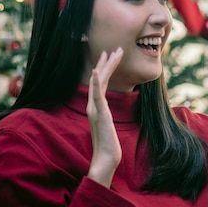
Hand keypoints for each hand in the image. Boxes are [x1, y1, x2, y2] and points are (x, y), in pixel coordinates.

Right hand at [86, 48, 122, 186]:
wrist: (106, 158)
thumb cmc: (108, 144)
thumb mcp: (108, 125)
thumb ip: (105, 115)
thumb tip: (106, 110)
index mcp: (96, 106)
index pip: (100, 83)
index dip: (105, 68)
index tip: (109, 55)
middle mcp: (93, 105)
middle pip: (99, 79)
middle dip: (107, 63)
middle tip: (114, 48)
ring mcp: (95, 108)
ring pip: (99, 83)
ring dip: (104, 67)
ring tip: (110, 53)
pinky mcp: (100, 113)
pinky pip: (96, 95)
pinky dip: (96, 82)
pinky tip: (96, 72)